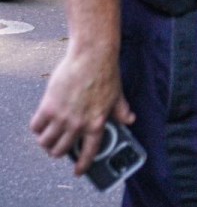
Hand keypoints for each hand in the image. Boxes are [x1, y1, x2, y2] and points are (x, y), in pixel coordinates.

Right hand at [30, 49, 132, 173]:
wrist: (92, 56)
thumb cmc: (107, 73)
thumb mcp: (118, 95)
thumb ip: (122, 111)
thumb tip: (130, 120)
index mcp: (97, 123)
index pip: (89, 152)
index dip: (83, 165)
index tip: (78, 171)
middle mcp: (78, 124)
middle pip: (60, 151)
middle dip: (58, 152)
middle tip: (57, 146)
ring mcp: (62, 117)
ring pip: (46, 142)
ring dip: (45, 141)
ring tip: (48, 136)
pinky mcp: (48, 107)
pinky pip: (35, 126)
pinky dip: (37, 127)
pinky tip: (41, 123)